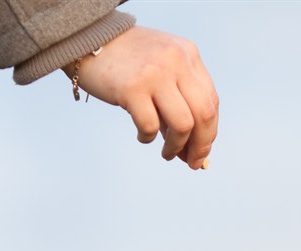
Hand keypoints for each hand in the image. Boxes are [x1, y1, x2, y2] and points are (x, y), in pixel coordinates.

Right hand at [72, 26, 218, 169]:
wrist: (89, 37)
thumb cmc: (128, 60)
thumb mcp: (163, 67)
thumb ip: (180, 99)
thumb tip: (194, 150)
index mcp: (188, 55)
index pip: (211, 102)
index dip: (209, 133)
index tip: (200, 152)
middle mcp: (176, 62)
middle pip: (203, 115)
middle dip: (200, 146)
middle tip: (191, 163)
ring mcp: (155, 74)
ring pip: (183, 124)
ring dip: (176, 147)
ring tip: (167, 153)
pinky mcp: (132, 88)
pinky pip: (150, 127)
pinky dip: (148, 138)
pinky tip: (142, 137)